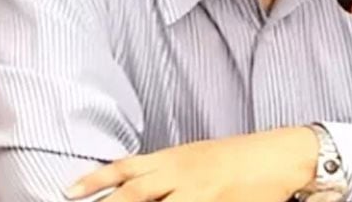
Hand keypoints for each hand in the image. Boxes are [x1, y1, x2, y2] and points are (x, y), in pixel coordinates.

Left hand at [64, 126, 318, 201]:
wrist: (281, 156)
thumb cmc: (237, 157)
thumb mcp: (195, 157)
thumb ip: (164, 171)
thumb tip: (132, 183)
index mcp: (174, 159)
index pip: (126, 169)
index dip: (96, 180)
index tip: (70, 190)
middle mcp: (182, 175)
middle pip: (135, 195)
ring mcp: (200, 195)